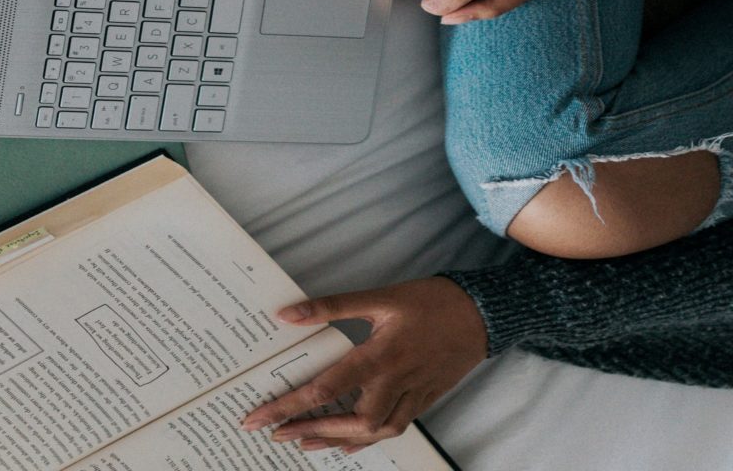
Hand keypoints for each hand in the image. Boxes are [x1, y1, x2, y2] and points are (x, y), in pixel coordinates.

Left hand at [240, 278, 487, 453]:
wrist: (480, 315)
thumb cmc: (428, 302)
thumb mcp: (379, 297)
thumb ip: (331, 306)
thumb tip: (287, 314)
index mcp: (379, 356)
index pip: (325, 388)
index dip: (288, 405)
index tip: (259, 416)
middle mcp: (394, 383)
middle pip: (347, 420)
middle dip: (308, 429)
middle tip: (273, 434)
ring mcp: (411, 396)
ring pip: (370, 432)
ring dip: (334, 439)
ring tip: (302, 441)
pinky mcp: (423, 401)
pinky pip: (390, 429)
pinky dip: (364, 439)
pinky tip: (346, 442)